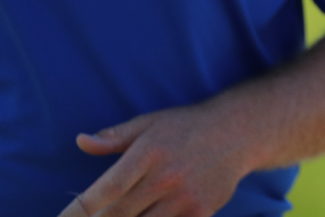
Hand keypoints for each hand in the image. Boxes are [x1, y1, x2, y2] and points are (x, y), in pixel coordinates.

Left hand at [57, 102, 254, 216]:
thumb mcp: (151, 122)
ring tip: (118, 216)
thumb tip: (81, 142)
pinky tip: (149, 216)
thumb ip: (115, 136)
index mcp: (149, 152)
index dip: (78, 211)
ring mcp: (185, 198)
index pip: (105, 191)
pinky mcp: (201, 213)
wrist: (240, 132)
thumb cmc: (188, 126)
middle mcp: (166, 178)